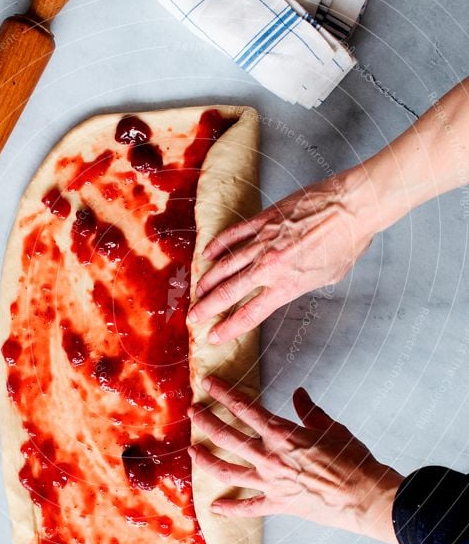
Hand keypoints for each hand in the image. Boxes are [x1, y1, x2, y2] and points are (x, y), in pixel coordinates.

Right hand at [188, 173, 373, 342]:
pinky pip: (233, 235)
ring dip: (207, 281)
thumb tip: (293, 283)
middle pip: (228, 293)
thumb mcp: (328, 276)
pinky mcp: (262, 221)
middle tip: (193, 317)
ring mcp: (262, 242)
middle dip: (207, 308)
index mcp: (287, 286)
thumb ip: (303, 284)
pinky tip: (207, 254)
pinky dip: (218, 245)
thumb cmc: (347, 242)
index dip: (228, 328)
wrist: (351, 207)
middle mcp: (269, 267)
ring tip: (196, 291)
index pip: (250, 314)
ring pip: (225, 265)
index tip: (214, 336)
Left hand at [188, 376, 402, 543]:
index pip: (244, 408)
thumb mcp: (331, 427)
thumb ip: (310, 411)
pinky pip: (248, 507)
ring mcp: (270, 482)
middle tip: (193, 411)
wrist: (364, 496)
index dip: (223, 393)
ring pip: (227, 470)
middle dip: (206, 421)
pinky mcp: (277, 504)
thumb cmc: (352, 459)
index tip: (209, 384)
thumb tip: (299, 395)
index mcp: (282, 433)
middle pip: (227, 436)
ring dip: (205, 460)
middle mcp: (270, 457)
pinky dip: (230, 508)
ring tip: (191, 450)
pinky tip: (214, 506)